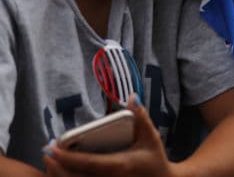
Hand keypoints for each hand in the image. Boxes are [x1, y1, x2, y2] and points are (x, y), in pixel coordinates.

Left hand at [43, 98, 173, 176]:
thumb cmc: (154, 158)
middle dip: (56, 166)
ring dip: (59, 173)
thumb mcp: (150, 137)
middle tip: (46, 152)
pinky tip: (61, 170)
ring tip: (50, 160)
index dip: (67, 156)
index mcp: (118, 166)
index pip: (87, 162)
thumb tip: (132, 97)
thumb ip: (141, 117)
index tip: (52, 147)